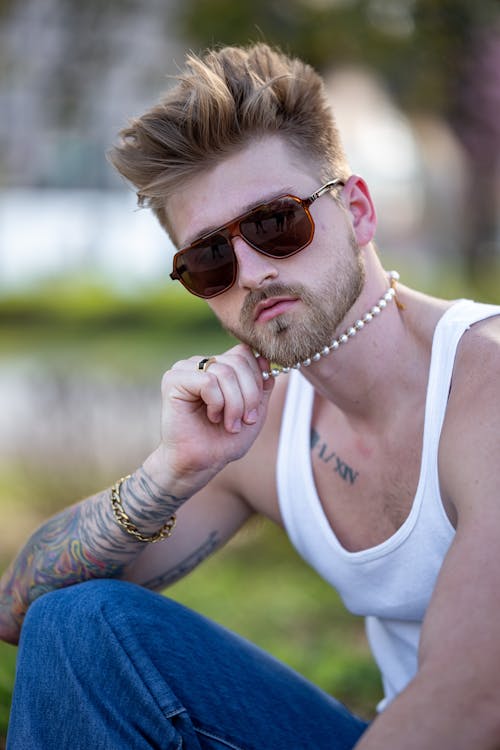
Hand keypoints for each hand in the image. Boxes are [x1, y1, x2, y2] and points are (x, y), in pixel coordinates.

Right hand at [148, 344, 273, 490]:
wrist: (200, 463)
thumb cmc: (224, 440)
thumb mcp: (255, 410)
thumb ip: (262, 385)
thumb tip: (265, 359)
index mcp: (219, 366)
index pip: (245, 353)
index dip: (257, 380)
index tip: (254, 409)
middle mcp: (202, 363)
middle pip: (238, 362)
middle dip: (249, 396)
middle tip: (246, 420)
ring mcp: (185, 369)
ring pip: (225, 373)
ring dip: (234, 404)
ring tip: (229, 424)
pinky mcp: (173, 380)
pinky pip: (207, 382)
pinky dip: (216, 404)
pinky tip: (211, 417)